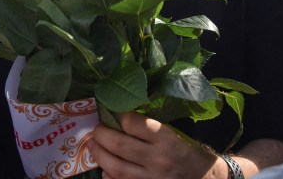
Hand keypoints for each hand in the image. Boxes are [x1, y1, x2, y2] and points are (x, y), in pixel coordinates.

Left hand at [88, 112, 221, 178]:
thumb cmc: (189, 154)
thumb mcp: (175, 135)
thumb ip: (150, 129)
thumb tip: (120, 118)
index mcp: (167, 139)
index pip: (134, 123)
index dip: (118, 115)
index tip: (112, 110)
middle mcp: (158, 159)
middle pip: (120, 144)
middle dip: (102, 134)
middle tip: (96, 129)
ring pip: (116, 167)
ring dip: (99, 155)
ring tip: (93, 145)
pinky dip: (109, 175)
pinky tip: (105, 168)